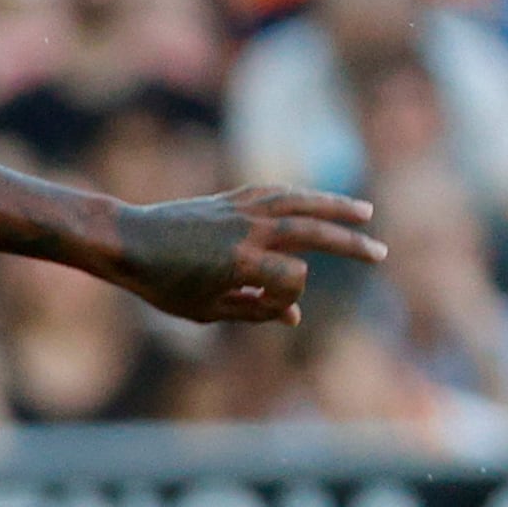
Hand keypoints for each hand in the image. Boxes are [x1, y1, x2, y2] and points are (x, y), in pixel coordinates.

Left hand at [108, 187, 388, 324]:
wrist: (126, 242)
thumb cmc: (162, 284)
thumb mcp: (206, 310)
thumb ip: (255, 310)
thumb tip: (294, 314)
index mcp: (241, 263)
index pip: (294, 279)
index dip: (289, 299)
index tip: (271, 308)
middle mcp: (246, 231)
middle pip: (311, 232)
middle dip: (349, 244)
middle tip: (381, 254)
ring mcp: (239, 210)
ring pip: (299, 201)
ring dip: (334, 205)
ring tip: (365, 211)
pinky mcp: (229, 198)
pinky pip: (274, 192)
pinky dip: (299, 194)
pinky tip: (317, 201)